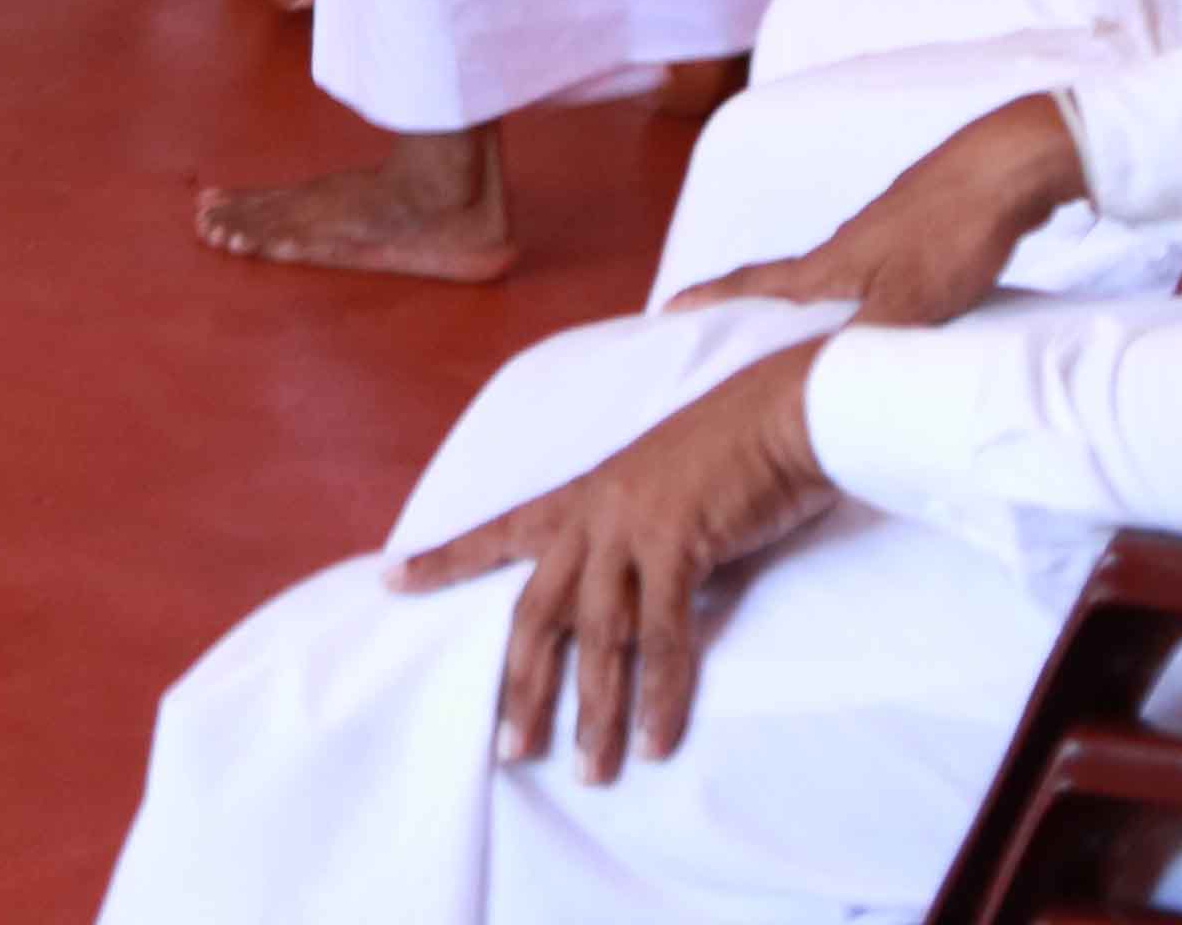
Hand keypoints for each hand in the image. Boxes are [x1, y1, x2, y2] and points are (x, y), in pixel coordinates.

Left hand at [389, 345, 838, 778]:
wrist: (791, 409)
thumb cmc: (738, 447)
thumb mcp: (666, 488)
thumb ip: (639, 541)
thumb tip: (637, 606)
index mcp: (584, 494)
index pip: (499, 530)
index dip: (445, 558)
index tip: (390, 579)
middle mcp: (594, 512)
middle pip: (538, 612)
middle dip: (523, 687)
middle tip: (510, 753)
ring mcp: (632, 526)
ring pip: (598, 637)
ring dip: (596, 713)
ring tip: (592, 772)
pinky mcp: (679, 543)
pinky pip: (663, 637)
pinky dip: (660, 696)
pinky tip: (655, 742)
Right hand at [671, 93, 1084, 329]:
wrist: (1000, 173)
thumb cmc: (948, 234)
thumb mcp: (904, 304)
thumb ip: (858, 346)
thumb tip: (813, 386)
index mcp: (825, 268)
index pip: (750, 285)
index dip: (708, 300)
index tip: (666, 310)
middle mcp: (840, 251)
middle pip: (777, 281)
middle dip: (741, 305)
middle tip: (714, 330)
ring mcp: (877, 240)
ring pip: (823, 281)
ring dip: (797, 307)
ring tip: (788, 337)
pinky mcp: (914, 237)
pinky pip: (865, 277)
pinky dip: (850, 302)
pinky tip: (874, 319)